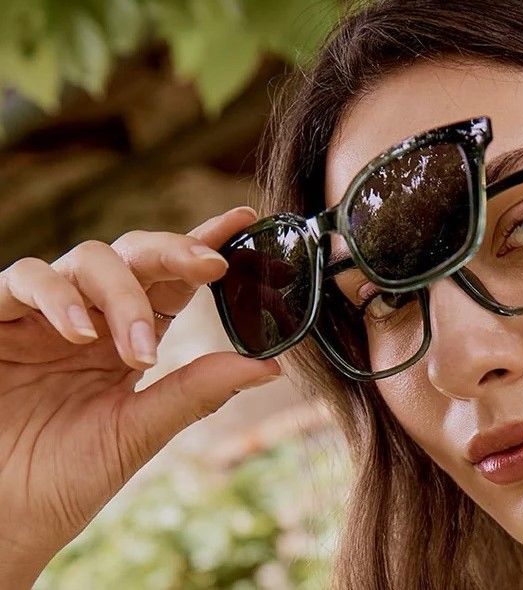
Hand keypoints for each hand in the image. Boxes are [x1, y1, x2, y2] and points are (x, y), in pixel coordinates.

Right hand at [0, 206, 282, 581]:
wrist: (2, 518)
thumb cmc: (65, 479)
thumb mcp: (139, 432)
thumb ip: (196, 392)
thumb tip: (272, 365)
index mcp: (129, 339)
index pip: (173, 281)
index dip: (205, 244)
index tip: (245, 221)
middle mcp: (89, 318)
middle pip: (135, 255)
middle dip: (175, 252)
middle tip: (211, 266)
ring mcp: (41, 316)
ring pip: (87, 259)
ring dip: (122, 295)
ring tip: (138, 350)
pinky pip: (24, 278)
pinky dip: (57, 297)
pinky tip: (79, 334)